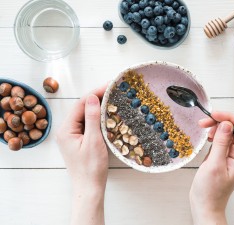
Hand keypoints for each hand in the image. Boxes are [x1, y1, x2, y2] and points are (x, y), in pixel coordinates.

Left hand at [56, 86, 107, 224]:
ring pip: (85, 115)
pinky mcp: (79, 140)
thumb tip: (92, 97)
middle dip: (96, 98)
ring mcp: (72, 135)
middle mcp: (66, 130)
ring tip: (111, 99)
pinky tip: (106, 114)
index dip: (94, 93)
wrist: (89, 187)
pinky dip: (97, 118)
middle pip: (81, 108)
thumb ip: (92, 118)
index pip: (80, 104)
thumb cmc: (91, 167)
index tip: (108, 86)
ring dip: (97, 107)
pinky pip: (87, 124)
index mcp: (66, 129)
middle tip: (112, 90)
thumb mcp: (93, 140)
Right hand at [189, 112, 233, 224]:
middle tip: (203, 122)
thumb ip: (221, 143)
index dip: (228, 118)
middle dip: (219, 121)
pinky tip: (208, 137)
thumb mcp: (214, 164)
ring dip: (216, 127)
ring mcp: (232, 155)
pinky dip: (214, 134)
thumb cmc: (210, 189)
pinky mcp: (224, 156)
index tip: (213, 114)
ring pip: (227, 132)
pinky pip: (222, 139)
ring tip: (204, 128)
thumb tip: (227, 124)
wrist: (205, 203)